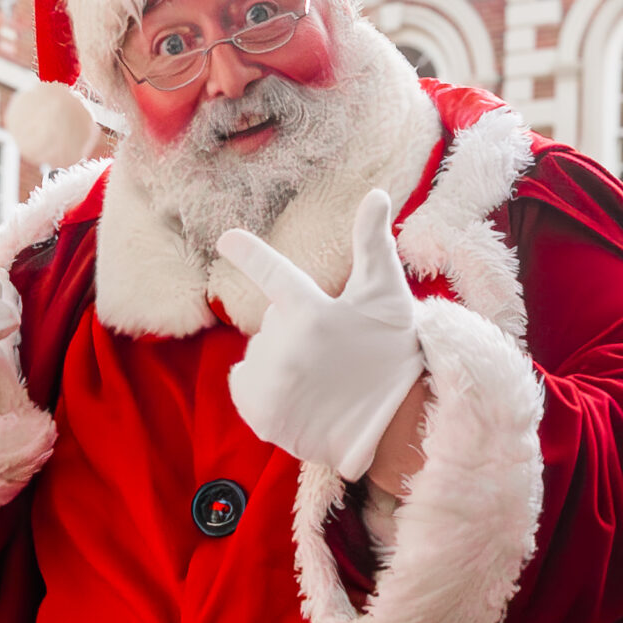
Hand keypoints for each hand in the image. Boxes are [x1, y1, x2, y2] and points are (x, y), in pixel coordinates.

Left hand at [218, 190, 424, 480]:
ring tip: (318, 379)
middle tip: (334, 351)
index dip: (249, 253)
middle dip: (296, 331)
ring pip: (258, 353)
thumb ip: (374, 245)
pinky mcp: (261, 413)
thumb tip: (377, 194)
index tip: (226, 239)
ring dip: (280, 360)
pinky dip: (260, 387)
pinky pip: (242, 383)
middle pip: (273, 323)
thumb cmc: (395, 355)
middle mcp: (286, 348)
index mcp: (312, 312)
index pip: (274, 273)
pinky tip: (295, 396)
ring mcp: (271, 383)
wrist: (396, 428)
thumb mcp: (389, 297)